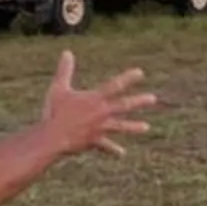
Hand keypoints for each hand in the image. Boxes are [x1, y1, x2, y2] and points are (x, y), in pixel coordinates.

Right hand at [37, 53, 158, 160]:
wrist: (53, 137)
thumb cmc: (55, 112)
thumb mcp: (59, 88)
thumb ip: (65, 70)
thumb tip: (67, 52)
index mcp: (95, 99)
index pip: (115, 85)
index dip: (128, 78)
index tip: (140, 73)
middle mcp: (101, 113)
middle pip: (124, 106)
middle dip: (139, 102)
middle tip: (153, 99)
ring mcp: (100, 128)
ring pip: (121, 127)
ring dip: (133, 127)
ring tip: (146, 127)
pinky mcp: (94, 141)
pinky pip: (106, 146)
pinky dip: (113, 150)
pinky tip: (122, 154)